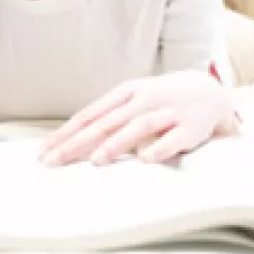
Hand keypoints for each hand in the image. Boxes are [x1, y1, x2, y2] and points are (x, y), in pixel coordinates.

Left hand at [38, 70, 238, 166]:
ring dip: (117, 143)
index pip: (90, 114)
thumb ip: (107, 119)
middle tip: (55, 161)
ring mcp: (169, 111)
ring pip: (139, 125)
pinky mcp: (191, 126)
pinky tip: (145, 161)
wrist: (209, 92)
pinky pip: (174, 139)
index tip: (44, 151)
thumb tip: (71, 142)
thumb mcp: (132, 101)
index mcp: (126, 92)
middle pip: (107, 121)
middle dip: (79, 142)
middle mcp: (145, 99)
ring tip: (96, 161)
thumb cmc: (160, 100)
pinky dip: (160, 148)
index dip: (66, 133)